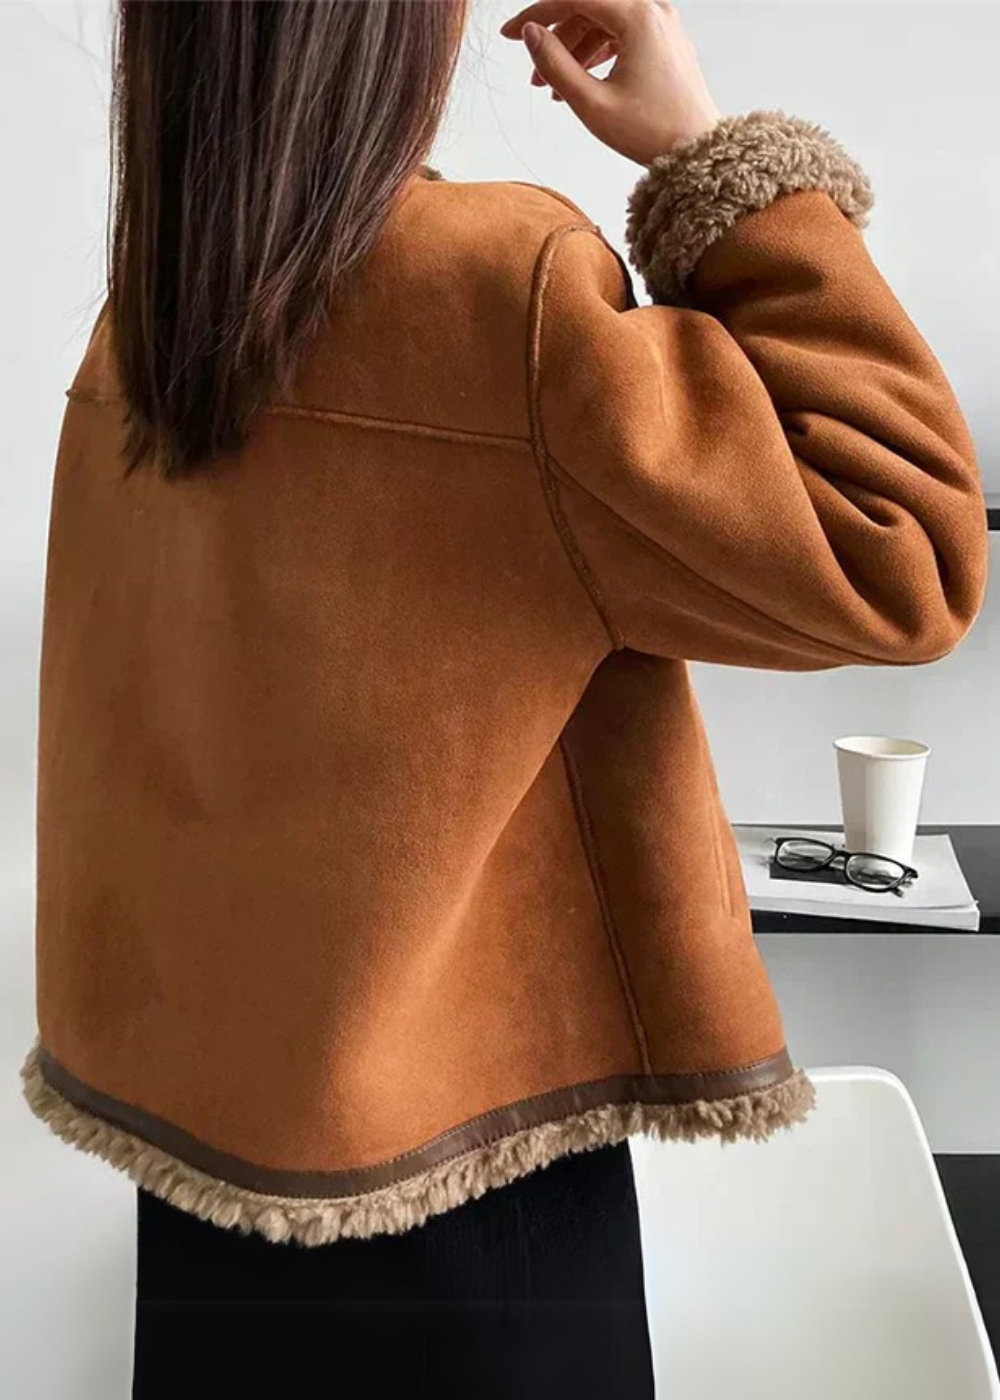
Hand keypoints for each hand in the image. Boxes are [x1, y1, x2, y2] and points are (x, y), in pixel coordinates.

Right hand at [500, 0, 720, 164]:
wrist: (695, 152)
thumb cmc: (652, 132)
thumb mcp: (592, 103)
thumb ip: (555, 64)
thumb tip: (531, 34)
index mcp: (639, 17)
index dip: (537, 14)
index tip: (510, 34)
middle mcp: (654, 10)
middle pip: (590, 8)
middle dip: (556, 35)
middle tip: (531, 65)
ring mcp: (662, 24)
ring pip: (604, 22)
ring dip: (574, 48)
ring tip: (551, 86)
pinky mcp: (665, 41)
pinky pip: (622, 34)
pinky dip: (596, 53)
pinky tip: (578, 80)